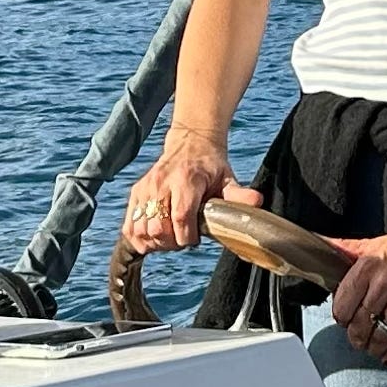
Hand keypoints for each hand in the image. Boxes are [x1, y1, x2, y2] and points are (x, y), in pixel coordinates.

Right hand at [122, 124, 261, 253]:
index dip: (186, 237)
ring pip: (141, 229)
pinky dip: (139, 239)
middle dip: (172, 243)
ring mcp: (145, 188)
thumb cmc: (211, 166)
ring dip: (155, 243)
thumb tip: (257, 201)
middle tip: (184, 239)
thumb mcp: (228, 178)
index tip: (195, 239)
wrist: (189, 143)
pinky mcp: (136, 193)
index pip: (180, 216)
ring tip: (170, 239)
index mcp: (186, 180)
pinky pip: (129, 225)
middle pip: (158, 227)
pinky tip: (154, 239)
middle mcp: (161, 183)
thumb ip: (239, 194)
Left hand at [328, 221, 386, 366]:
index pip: (344, 301)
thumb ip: (346, 249)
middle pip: (362, 321)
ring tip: (374, 349)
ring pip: (384, 332)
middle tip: (358, 340)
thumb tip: (318, 244)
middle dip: (357, 336)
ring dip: (376, 346)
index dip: (342, 317)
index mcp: (370, 262)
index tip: (344, 322)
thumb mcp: (375, 243)